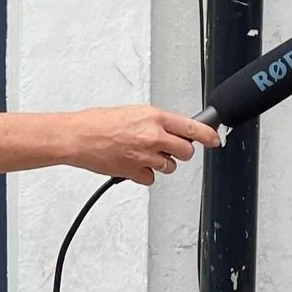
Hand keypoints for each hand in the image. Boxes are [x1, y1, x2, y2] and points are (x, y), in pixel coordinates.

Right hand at [67, 106, 219, 184]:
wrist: (77, 137)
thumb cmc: (97, 123)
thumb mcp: (132, 112)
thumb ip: (155, 122)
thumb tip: (171, 130)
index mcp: (154, 117)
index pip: (192, 127)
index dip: (208, 135)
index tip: (215, 140)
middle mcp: (153, 136)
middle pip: (186, 151)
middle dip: (180, 151)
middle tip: (168, 148)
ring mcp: (145, 156)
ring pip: (170, 167)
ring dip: (162, 163)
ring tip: (143, 154)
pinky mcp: (135, 173)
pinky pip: (152, 178)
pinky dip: (145, 174)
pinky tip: (133, 164)